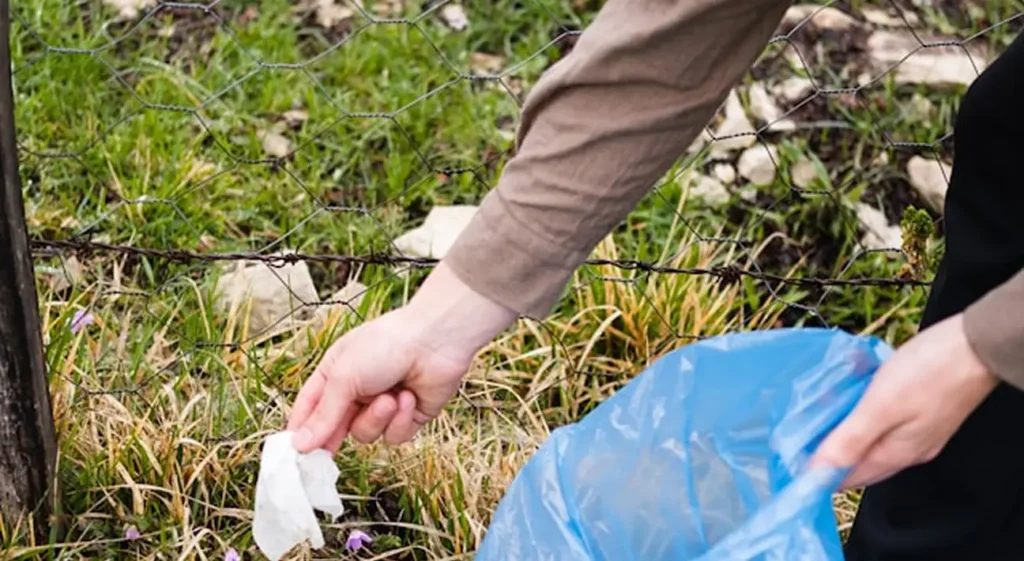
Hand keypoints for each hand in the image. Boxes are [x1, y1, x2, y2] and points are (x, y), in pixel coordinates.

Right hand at [287, 263, 516, 453]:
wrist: (437, 340)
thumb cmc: (386, 345)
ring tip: (390, 397)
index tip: (292, 454)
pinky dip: (400, 420)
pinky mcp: (408, 416)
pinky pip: (393, 436)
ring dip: (377, 419)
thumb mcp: (345, 377)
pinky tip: (408, 398)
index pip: (310, 407)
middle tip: (326, 455)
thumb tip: (299, 444)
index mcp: (336, 373)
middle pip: (336, 427)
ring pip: (366, 434)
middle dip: (335, 437)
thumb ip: (324, 414)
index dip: (301, 429)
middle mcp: (357, 390)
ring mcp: (383, 404)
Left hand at [810, 313, 998, 488]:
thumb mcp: (880, 406)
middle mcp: (909, 448)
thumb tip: (819, 472)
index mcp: (897, 454)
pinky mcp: (921, 408)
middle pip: (859, 458)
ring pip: (870, 435)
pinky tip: (852, 391)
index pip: (849, 477)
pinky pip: (882, 417)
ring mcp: (917, 429)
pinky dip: (862, 408)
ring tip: (822, 408)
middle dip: (829, 447)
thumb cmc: (930, 372)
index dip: (819, 471)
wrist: (977, 345)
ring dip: (845, 424)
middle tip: (801, 429)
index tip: (792, 457)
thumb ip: (849, 439)